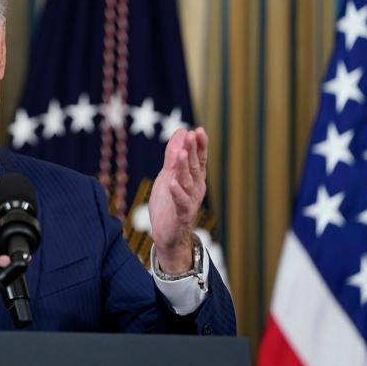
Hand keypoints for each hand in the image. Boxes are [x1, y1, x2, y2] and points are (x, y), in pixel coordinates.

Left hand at [148, 128, 207, 272]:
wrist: (168, 235)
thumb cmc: (169, 203)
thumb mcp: (169, 175)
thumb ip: (173, 156)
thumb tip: (181, 131)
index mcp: (194, 178)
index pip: (198, 159)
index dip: (199, 145)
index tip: (198, 130)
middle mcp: (195, 188)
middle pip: (193, 167)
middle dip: (192, 151)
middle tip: (193, 135)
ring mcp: (189, 202)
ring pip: (187, 182)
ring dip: (183, 167)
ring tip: (181, 153)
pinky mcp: (181, 215)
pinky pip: (180, 202)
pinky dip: (177, 192)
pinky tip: (172, 183)